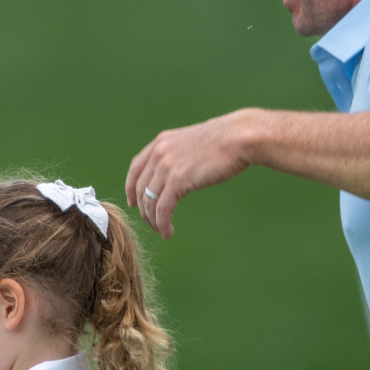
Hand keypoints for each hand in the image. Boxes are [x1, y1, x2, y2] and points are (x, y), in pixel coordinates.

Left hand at [124, 110, 257, 237]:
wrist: (238, 137)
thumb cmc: (225, 141)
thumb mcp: (193, 142)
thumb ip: (180, 154)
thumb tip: (179, 168)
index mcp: (161, 142)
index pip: (136, 167)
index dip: (131, 188)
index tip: (133, 202)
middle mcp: (159, 153)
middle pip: (140, 188)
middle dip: (143, 209)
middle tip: (151, 223)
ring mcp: (166, 166)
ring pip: (149, 201)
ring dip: (153, 220)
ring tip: (161, 230)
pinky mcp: (178, 181)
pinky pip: (162, 208)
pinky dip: (162, 223)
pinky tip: (167, 232)